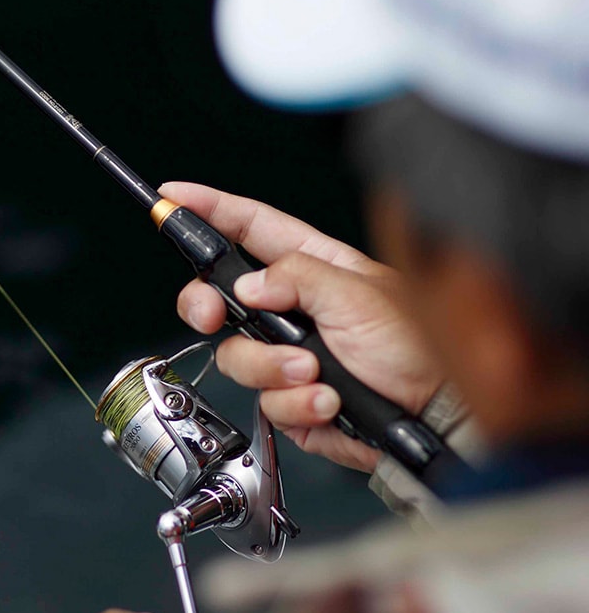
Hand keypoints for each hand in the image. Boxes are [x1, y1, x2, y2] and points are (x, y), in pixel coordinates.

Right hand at [160, 182, 442, 472]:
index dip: (210, 210)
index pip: (250, 228)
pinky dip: (297, 405)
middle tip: (217, 313)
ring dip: (274, 368)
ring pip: (239, 358)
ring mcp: (292, 357)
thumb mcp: (360, 294)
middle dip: (209, 306)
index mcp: (313, 267)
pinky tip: (328, 401)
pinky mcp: (296, 401)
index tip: (173, 197)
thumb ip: (298, 279)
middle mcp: (295, 310)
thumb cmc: (420, 346)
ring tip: (318, 373)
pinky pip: (268, 405)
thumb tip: (248, 287)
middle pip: (221, 298)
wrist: (439, 414)